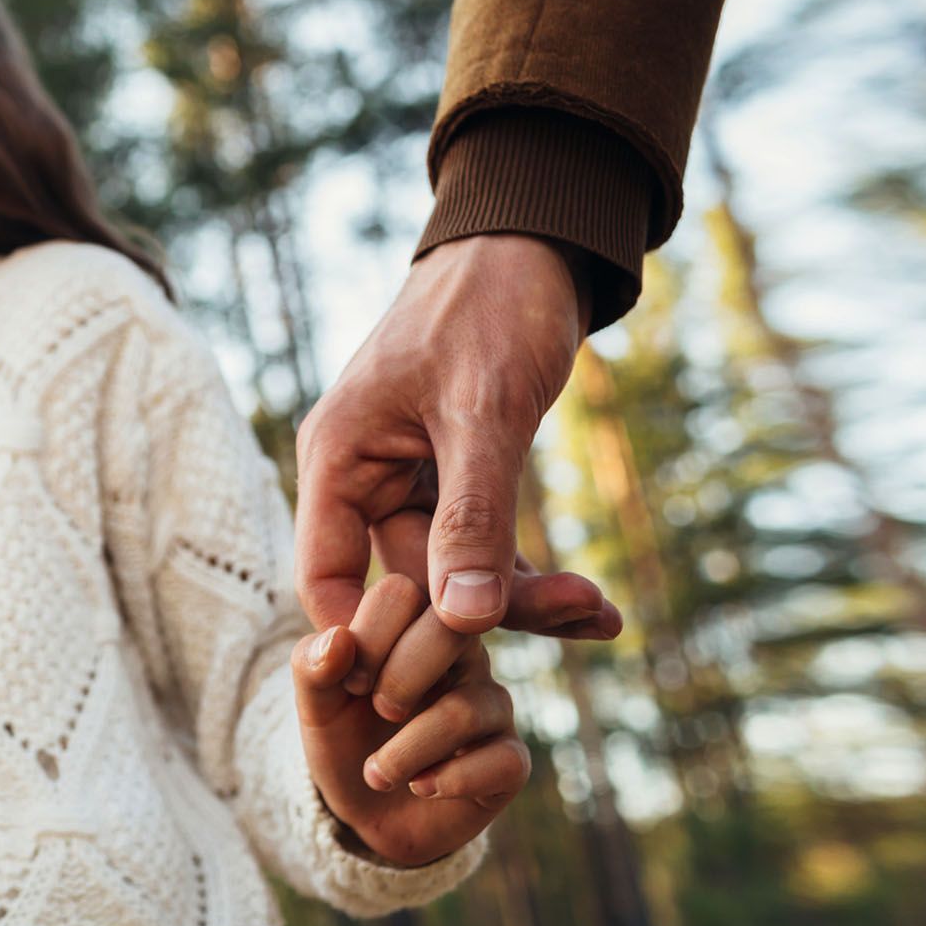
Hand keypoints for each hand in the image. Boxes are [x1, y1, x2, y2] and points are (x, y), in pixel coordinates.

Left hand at [291, 574, 539, 867]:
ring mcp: (492, 705)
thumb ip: (312, 665)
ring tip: (376, 773)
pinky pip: (499, 762)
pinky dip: (447, 782)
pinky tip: (422, 786)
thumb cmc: (344, 738)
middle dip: (397, 679)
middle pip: (451, 631)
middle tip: (376, 710)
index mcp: (414, 623)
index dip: (367, 637)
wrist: (367, 811)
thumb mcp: (315, 702)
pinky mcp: (511, 759)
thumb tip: (338, 639)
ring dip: (405, 752)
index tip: (349, 682)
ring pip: (462, 712)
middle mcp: (463, 654)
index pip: (402, 592)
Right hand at [294, 232, 596, 640]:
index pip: (326, 580)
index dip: (369, 639)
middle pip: (404, 583)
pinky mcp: (453, 475)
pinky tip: (593, 602)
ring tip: (600, 613)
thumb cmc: (493, 305)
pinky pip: (481, 546)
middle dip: (485, 614)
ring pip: (451, 572)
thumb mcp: (485, 412)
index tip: (435, 684)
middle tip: (580, 621)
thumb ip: (471, 518)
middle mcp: (361, 474)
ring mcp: (407, 477)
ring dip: (522, 598)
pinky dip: (529, 573)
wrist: (532, 241)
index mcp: (338, 457)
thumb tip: (463, 622)